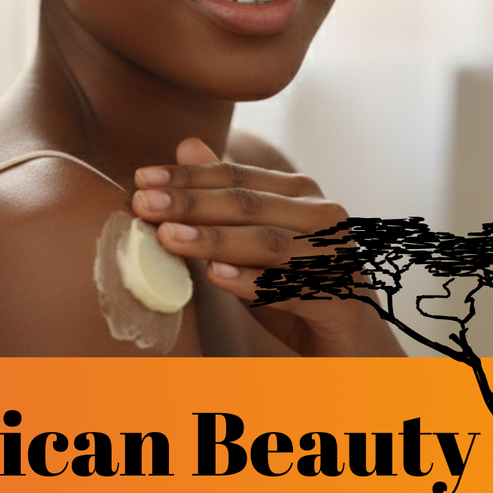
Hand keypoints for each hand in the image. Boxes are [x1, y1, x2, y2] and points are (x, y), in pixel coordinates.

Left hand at [131, 137, 400, 355]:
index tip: (141, 179)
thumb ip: (221, 199)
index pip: (235, 176)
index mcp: (299, 194)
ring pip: (268, 242)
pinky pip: (292, 287)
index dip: (187, 177)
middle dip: (190, 203)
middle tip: (142, 204)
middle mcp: (323, 216)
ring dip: (214, 239)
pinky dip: (252, 281)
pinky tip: (216, 276)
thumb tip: (185, 144)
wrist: (351, 347)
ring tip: (169, 237)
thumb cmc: (294, 288)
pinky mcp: (343, 298)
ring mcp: (337, 256)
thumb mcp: (249, 243)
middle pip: (248, 204)